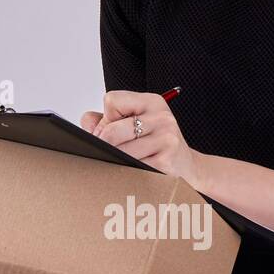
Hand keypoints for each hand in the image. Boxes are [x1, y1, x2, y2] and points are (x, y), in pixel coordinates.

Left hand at [80, 90, 202, 186]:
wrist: (188, 166)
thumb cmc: (158, 144)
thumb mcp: (136, 124)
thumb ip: (107, 120)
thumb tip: (85, 122)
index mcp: (151, 102)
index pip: (112, 100)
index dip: (106, 118)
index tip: (112, 129)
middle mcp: (161, 116)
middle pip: (112, 130)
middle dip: (103, 144)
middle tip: (104, 153)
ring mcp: (166, 138)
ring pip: (120, 152)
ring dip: (113, 161)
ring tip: (118, 163)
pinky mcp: (166, 160)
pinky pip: (132, 168)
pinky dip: (126, 173)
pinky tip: (131, 173)